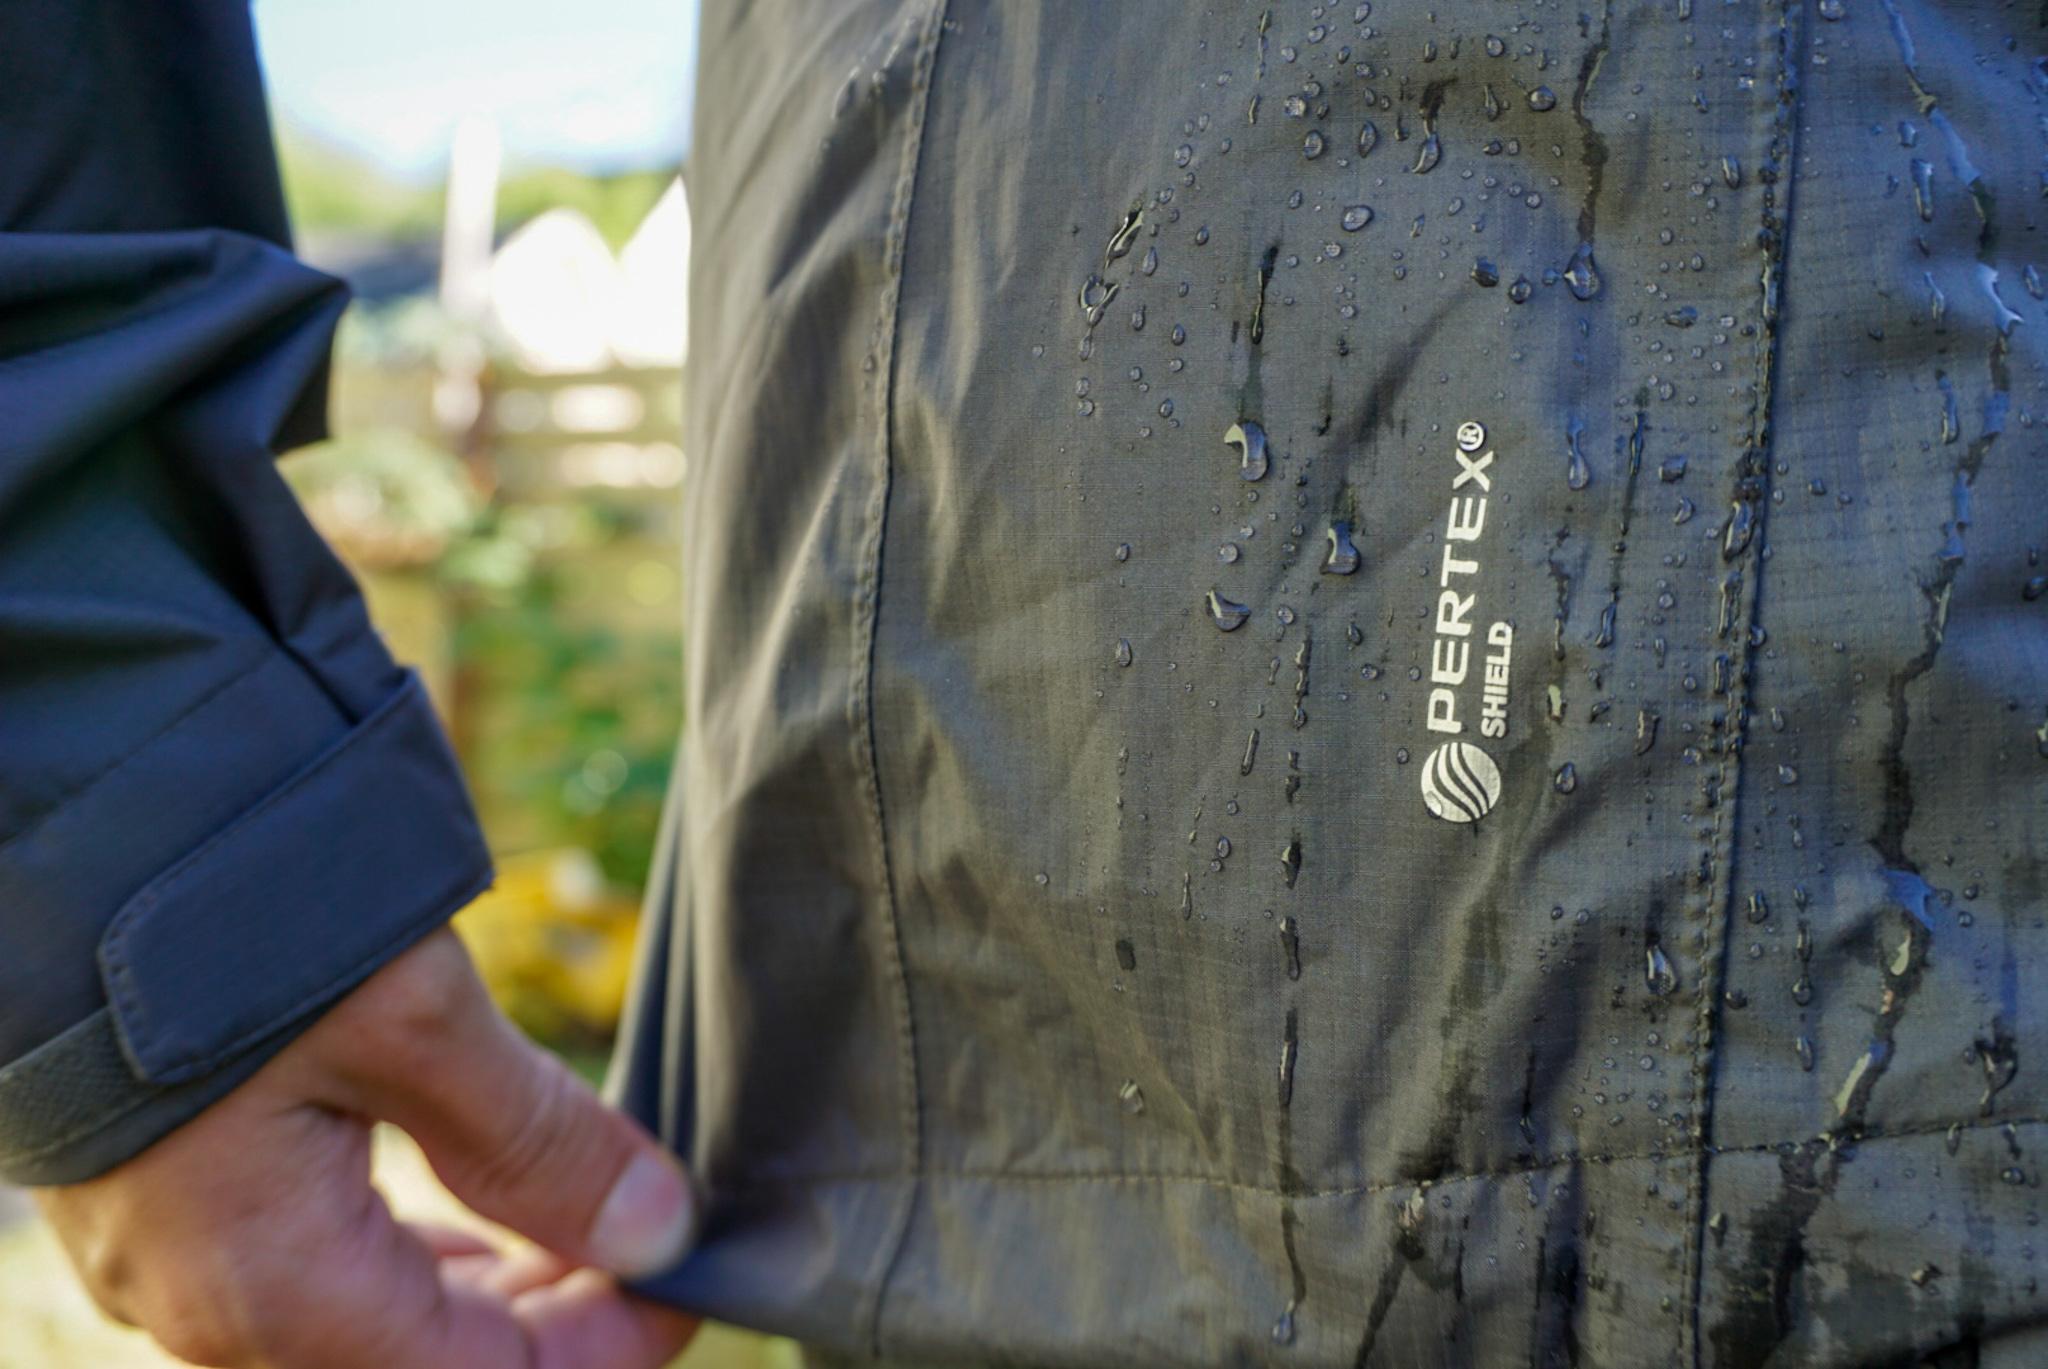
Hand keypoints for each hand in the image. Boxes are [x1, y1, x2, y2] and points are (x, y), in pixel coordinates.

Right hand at [34, 928, 698, 1368]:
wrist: (62, 821)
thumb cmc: (224, 922)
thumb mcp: (413, 1021)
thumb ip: (536, 1141)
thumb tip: (658, 1230)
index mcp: (276, 1290)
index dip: (607, 1344)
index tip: (691, 1280)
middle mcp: (209, 1302)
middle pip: (421, 1361)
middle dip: (550, 1311)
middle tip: (650, 1235)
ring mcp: (171, 1252)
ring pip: (362, 1316)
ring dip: (484, 1280)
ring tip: (583, 1213)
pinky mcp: (162, 1191)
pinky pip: (306, 1262)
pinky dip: (410, 1243)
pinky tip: (472, 1197)